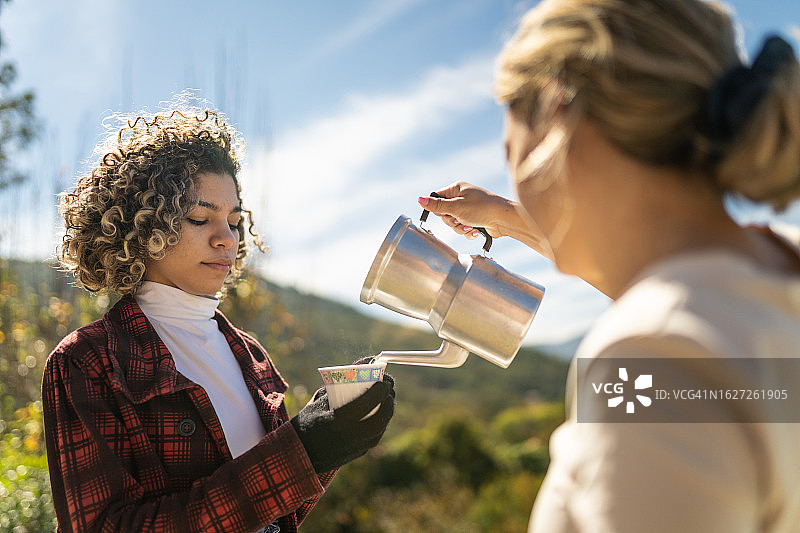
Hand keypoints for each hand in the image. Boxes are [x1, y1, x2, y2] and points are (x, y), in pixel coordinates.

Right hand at [290, 378, 394, 472]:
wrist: (301, 457)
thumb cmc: (308, 423)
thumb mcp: (318, 402)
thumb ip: (337, 387)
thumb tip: (357, 370)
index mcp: (340, 420)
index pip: (369, 400)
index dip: (380, 386)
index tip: (383, 375)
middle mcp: (353, 435)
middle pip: (383, 413)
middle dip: (389, 395)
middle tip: (387, 384)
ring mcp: (360, 446)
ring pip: (383, 424)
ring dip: (387, 406)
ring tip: (385, 394)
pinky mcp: (362, 452)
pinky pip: (378, 432)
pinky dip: (381, 418)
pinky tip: (377, 409)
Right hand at [419, 181, 553, 258]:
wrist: (505, 219)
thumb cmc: (483, 208)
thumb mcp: (456, 207)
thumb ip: (437, 206)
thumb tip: (420, 199)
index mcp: (457, 189)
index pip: (438, 198)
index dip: (438, 209)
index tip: (444, 214)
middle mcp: (462, 197)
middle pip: (444, 213)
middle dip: (452, 222)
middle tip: (459, 220)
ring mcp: (469, 209)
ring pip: (454, 223)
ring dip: (461, 228)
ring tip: (471, 227)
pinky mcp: (475, 219)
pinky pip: (464, 228)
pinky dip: (468, 232)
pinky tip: (476, 231)